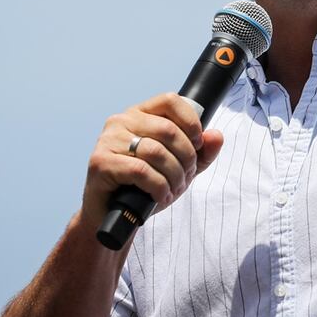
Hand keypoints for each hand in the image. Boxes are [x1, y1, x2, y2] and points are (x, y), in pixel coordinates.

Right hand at [80, 93, 224, 227]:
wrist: (114, 215)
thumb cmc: (146, 187)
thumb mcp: (181, 168)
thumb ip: (202, 153)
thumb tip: (216, 136)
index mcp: (139, 114)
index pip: (170, 100)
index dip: (191, 121)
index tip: (198, 144)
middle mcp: (121, 121)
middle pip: (168, 129)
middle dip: (186, 157)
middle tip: (186, 176)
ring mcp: (107, 140)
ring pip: (156, 151)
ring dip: (174, 175)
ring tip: (174, 188)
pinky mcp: (100, 162)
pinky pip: (140, 170)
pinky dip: (158, 186)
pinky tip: (160, 195)